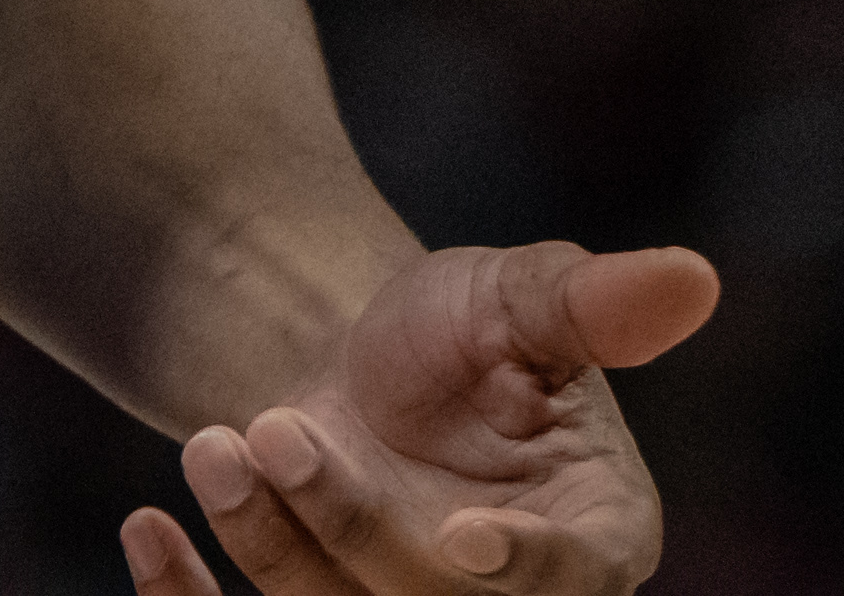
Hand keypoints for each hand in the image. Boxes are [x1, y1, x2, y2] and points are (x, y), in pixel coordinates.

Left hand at [122, 240, 719, 594]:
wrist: (357, 362)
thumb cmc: (465, 330)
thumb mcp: (522, 298)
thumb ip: (597, 303)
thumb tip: (695, 276)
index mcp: (596, 539)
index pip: (571, 580)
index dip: (524, 568)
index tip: (462, 538)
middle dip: (349, 529)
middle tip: (276, 429)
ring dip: (265, 543)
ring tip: (213, 441)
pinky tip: (148, 528)